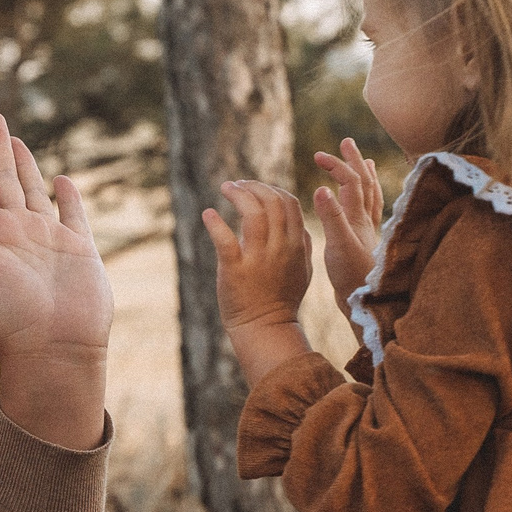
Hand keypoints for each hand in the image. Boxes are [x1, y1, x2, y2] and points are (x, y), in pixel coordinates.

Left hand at [0, 115, 110, 448]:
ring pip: (32, 191)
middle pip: (1, 180)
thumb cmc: (2, 319)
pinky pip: (72, 214)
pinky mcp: (78, 249)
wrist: (52, 349)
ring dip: (23, 164)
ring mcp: (46, 239)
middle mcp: (13, 233)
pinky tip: (60, 179)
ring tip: (13, 138)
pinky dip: (67, 196)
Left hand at [201, 181, 317, 385]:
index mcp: (296, 245)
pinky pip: (225, 240)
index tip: (255, 187)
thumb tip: (301, 226)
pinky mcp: (235, 270)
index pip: (289, 204)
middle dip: (253, 186)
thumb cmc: (282, 299)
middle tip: (235, 184)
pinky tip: (208, 214)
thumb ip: (303, 246)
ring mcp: (258, 259)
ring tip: (225, 187)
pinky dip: (216, 224)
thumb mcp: (303, 271)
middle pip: (272, 203)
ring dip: (238, 195)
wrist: (265, 327)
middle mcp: (280, 248)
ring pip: (253, 214)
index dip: (272, 189)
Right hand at [311, 139, 383, 309]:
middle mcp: (367, 221)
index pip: (350, 181)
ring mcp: (369, 232)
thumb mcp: (338, 245)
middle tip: (346, 143)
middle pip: (366, 183)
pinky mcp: (366, 244)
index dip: (336, 165)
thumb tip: (322, 187)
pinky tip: (361, 203)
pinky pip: (370, 213)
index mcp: (359, 218)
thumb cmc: (352, 276)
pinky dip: (367, 200)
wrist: (365, 302)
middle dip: (355, 161)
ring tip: (364, 163)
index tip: (318, 156)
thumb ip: (331, 216)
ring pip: (372, 197)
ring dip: (366, 177)